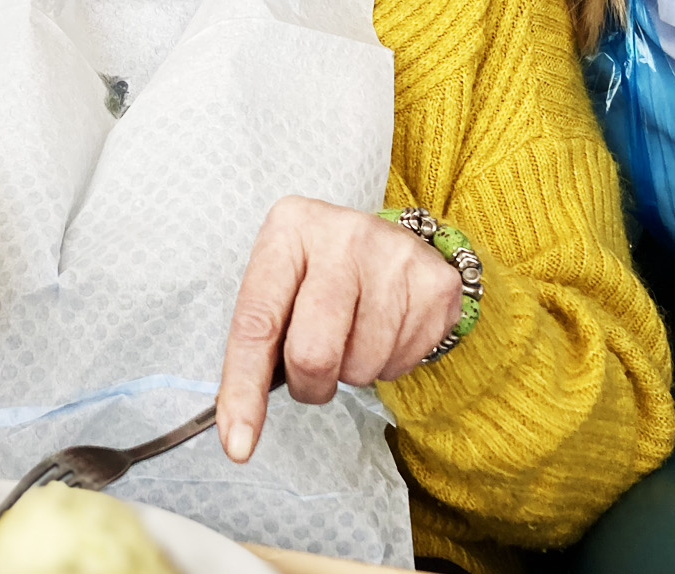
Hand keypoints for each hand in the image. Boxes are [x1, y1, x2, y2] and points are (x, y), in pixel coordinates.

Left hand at [216, 196, 461, 461]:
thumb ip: (260, 339)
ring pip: (361, 367)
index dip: (244, 390)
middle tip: (315, 371)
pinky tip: (386, 327)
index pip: (257, 323)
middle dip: (310, 385)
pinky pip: (401, 365)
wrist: (390, 244)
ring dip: (352, 372)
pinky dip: (387, 364)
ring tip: (355, 333)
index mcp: (289, 229)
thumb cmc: (320, 274)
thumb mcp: (281, 283)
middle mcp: (342, 235)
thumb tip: (237, 428)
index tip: (238, 445)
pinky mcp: (436, 284)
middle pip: (313, 354)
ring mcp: (395, 257)